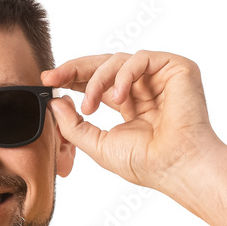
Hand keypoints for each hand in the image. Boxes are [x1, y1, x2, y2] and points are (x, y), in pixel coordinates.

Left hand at [41, 50, 226, 192]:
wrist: (177, 167)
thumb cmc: (147, 163)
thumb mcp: (98, 145)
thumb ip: (73, 125)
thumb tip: (55, 103)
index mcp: (130, 104)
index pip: (97, 82)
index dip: (72, 79)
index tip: (48, 82)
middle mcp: (146, 87)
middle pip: (104, 65)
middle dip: (75, 70)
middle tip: (52, 77)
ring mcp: (161, 77)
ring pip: (118, 60)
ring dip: (97, 80)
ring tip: (91, 105)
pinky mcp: (176, 68)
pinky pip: (140, 58)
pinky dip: (122, 75)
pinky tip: (117, 97)